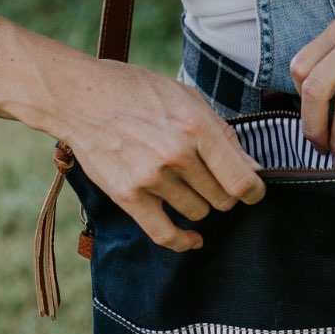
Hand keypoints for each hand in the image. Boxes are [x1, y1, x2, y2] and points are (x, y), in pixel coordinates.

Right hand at [58, 60, 264, 250]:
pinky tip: (193, 239)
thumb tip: (253, 169)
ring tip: (185, 184)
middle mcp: (176, 155)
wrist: (79, 97)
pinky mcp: (128, 196)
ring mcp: (151, 178)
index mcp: (196, 128)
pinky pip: (165, 235)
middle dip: (224, 194)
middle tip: (211, 180)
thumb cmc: (137, 92)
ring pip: (197, 213)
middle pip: (222, 200)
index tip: (253, 191)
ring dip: (198, 204)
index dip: (255, 191)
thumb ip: (223, 135)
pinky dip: (183, 241)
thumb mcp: (188, 99)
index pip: (242, 180)